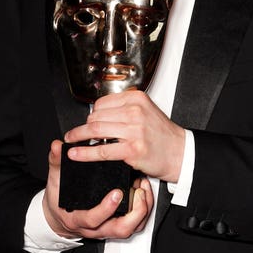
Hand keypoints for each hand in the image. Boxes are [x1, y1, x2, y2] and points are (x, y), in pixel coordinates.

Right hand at [43, 138, 153, 238]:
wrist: (60, 215)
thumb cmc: (59, 200)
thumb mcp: (55, 181)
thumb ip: (57, 163)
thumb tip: (58, 147)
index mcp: (77, 219)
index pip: (93, 219)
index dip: (106, 209)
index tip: (116, 193)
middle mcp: (95, 228)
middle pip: (120, 229)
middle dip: (134, 212)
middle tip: (138, 192)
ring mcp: (108, 229)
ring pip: (131, 228)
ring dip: (142, 210)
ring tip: (143, 190)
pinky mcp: (117, 225)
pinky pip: (135, 224)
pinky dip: (143, 210)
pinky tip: (143, 193)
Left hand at [64, 91, 185, 183]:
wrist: (180, 153)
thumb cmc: (163, 135)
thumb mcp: (146, 111)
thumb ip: (125, 110)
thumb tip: (98, 115)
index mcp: (137, 99)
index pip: (102, 103)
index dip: (92, 115)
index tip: (88, 122)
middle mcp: (135, 112)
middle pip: (96, 117)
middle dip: (84, 128)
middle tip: (77, 135)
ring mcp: (134, 131)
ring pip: (95, 131)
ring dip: (79, 138)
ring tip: (71, 142)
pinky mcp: (132, 149)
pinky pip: (101, 150)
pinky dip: (85, 153)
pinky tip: (76, 154)